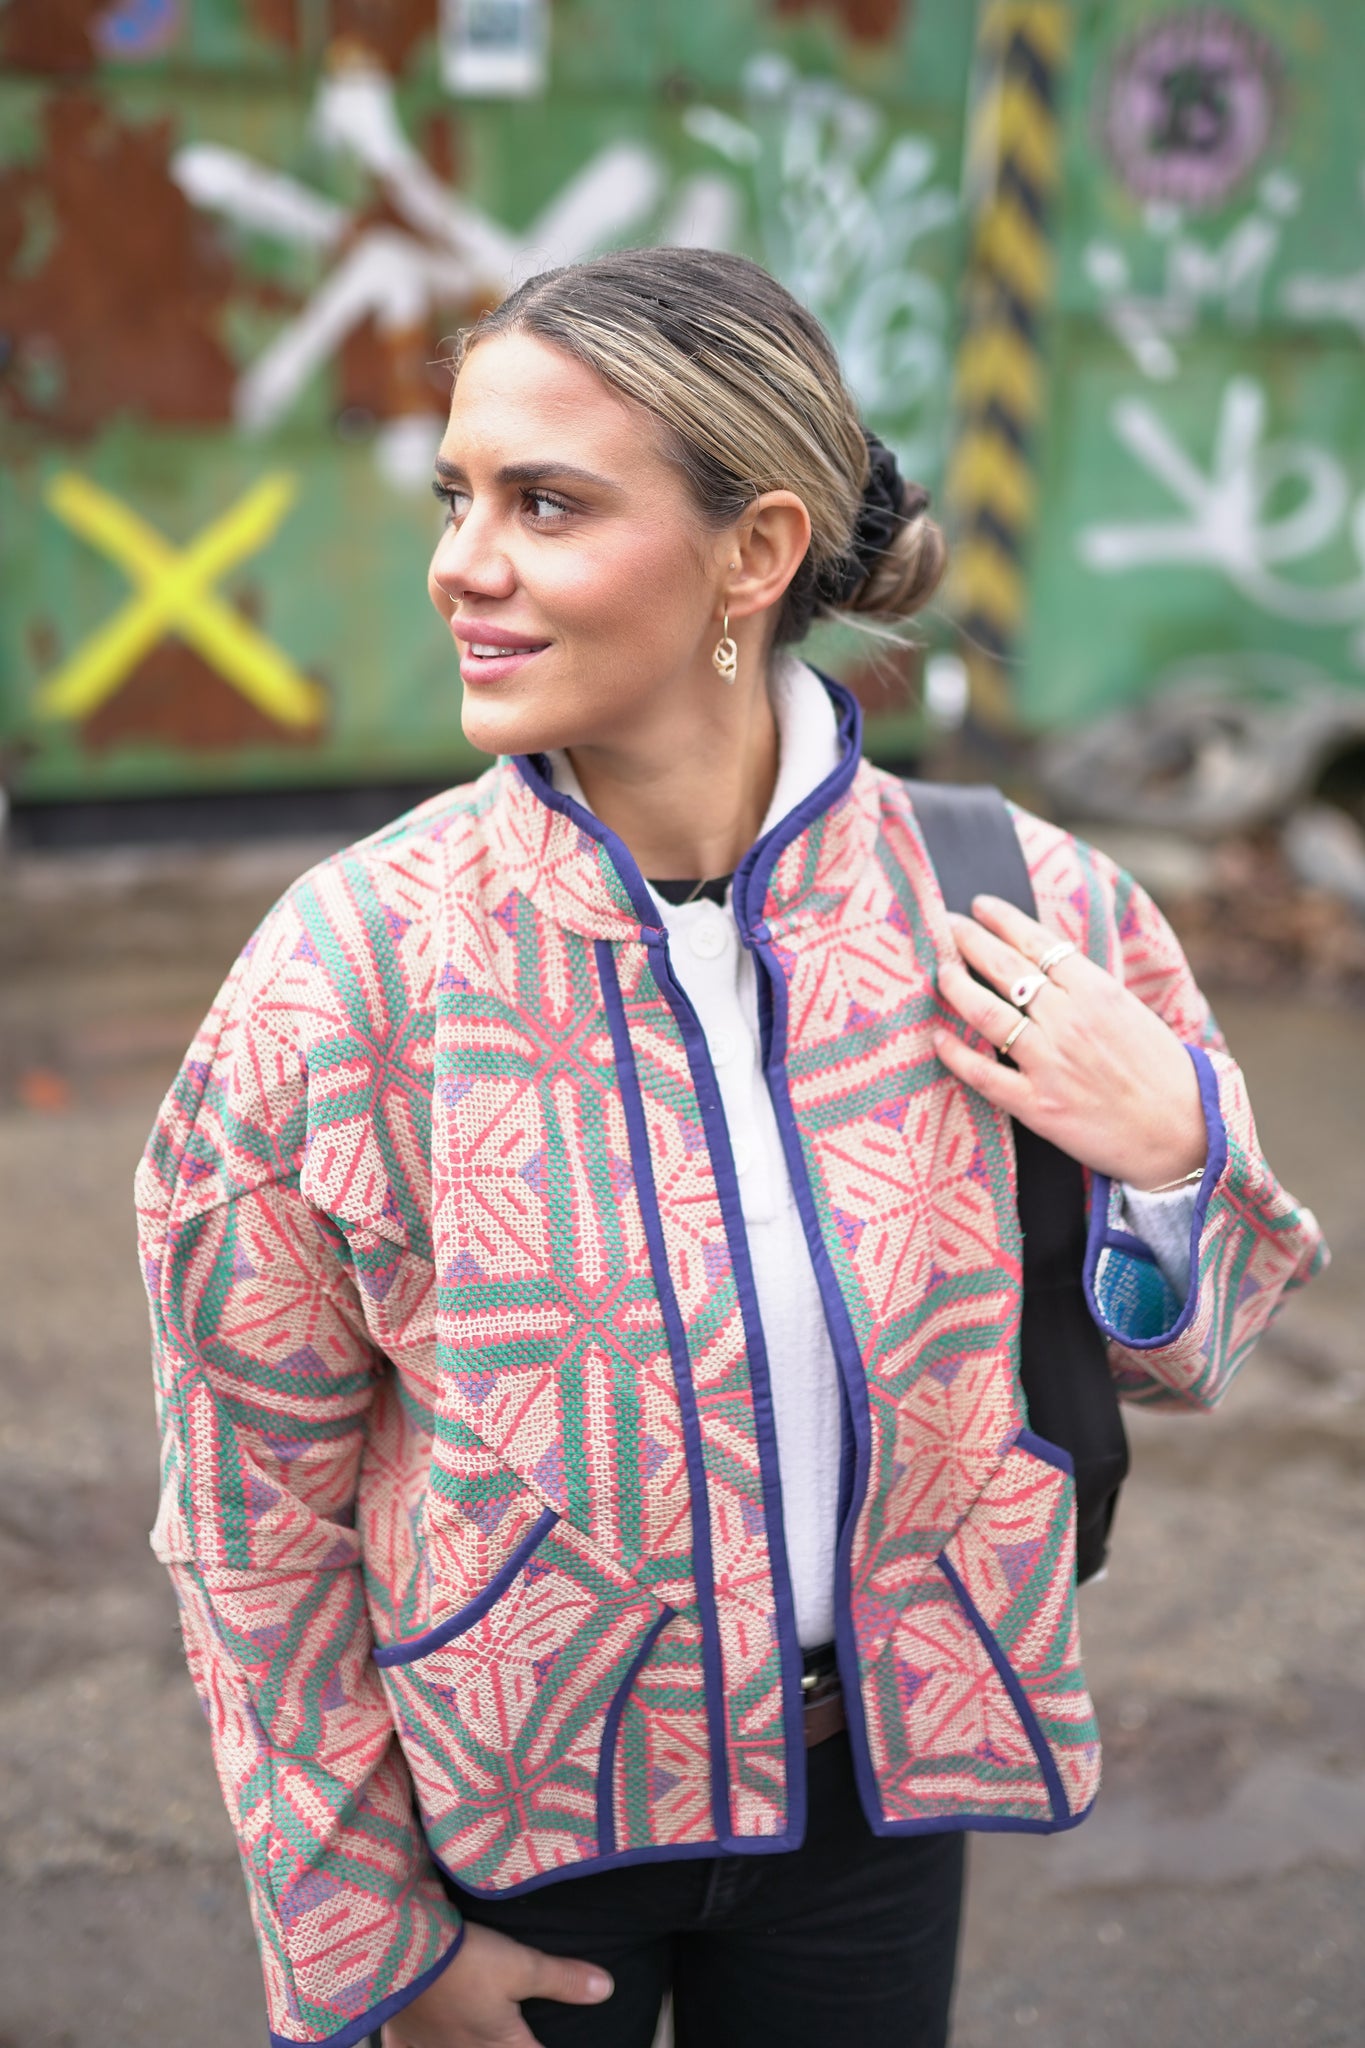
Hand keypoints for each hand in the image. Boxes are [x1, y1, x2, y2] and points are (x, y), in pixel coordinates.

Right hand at [382, 1921, 613, 2047]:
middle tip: (513, 2039)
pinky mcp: (403, 2036)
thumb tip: (606, 1990)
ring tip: (481, 2041)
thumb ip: (563, 1980)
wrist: (400, 1953)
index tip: (565, 2045)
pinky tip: (423, 2046)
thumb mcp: (522, 1965)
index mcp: (501, 2045)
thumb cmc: (464, 1961)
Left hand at [933, 895, 1205, 1190]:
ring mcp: (1050, 1063)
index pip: (1038, 943)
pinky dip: (954, 1054)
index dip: (1003, 920)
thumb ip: (1087, 988)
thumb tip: (1043, 964)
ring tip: (941, 971)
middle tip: (946, 925)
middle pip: (1006, 968)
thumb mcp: (1130, 1012)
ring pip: (986, 1013)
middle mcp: (1069, 1021)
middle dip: (969, 941)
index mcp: (1097, 992)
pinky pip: (982, 1074)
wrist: (1182, 1134)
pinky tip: (937, 1038)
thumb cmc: (1161, 1072)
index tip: (979, 906)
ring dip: (955, 987)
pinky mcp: (1037, 1105)